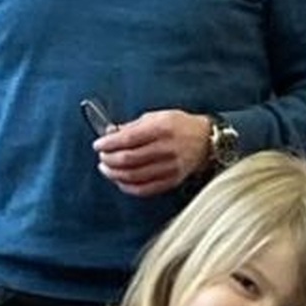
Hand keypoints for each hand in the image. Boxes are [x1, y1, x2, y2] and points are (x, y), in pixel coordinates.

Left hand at [95, 109, 213, 197]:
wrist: (206, 141)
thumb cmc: (181, 126)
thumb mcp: (157, 116)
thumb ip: (133, 126)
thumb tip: (111, 133)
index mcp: (161, 129)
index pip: (128, 139)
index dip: (109, 144)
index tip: (98, 145)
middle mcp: (166, 149)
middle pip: (128, 159)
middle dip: (109, 159)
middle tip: (102, 157)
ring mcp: (170, 167)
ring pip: (134, 176)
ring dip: (114, 174)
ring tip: (106, 168)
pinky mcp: (172, 181)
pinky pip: (144, 189)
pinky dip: (127, 187)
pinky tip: (120, 181)